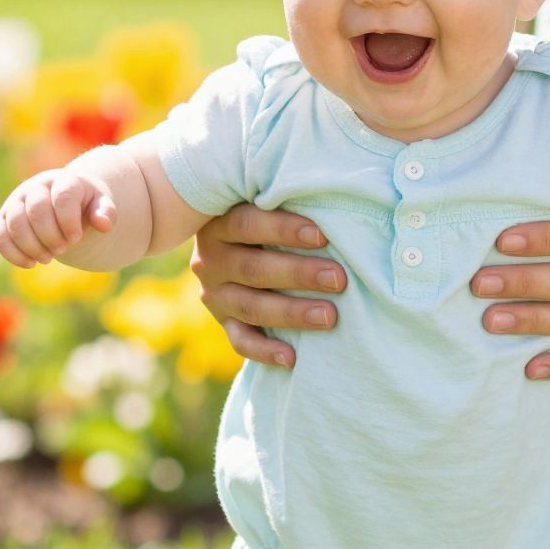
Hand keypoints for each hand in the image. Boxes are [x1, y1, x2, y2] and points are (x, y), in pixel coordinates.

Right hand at [0, 167, 115, 267]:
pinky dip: (13, 254)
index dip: (68, 221)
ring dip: (31, 246)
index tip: (76, 238)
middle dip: (50, 236)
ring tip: (48, 258)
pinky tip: (30, 264)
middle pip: (36, 210)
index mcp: (63, 181)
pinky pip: (0, 236)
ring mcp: (17, 201)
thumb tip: (104, 224)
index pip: (62, 197)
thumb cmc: (84, 206)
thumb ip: (106, 212)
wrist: (65, 203)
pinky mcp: (4, 218)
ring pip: (14, 223)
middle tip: (62, 249)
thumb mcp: (101, 206)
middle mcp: (36, 187)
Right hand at [190, 204, 346, 368]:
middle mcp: (211, 261)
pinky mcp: (225, 322)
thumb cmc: (270, 218)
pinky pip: (241, 341)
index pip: (246, 224)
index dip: (283, 229)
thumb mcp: (266, 204)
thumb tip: (335, 190)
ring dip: (291, 313)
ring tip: (330, 317)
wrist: (238, 248)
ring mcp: (215, 295)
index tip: (322, 235)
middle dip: (299, 274)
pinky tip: (293, 358)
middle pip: (253, 269)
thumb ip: (286, 199)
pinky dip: (265, 351)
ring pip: (250, 307)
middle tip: (338, 279)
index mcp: (219, 224)